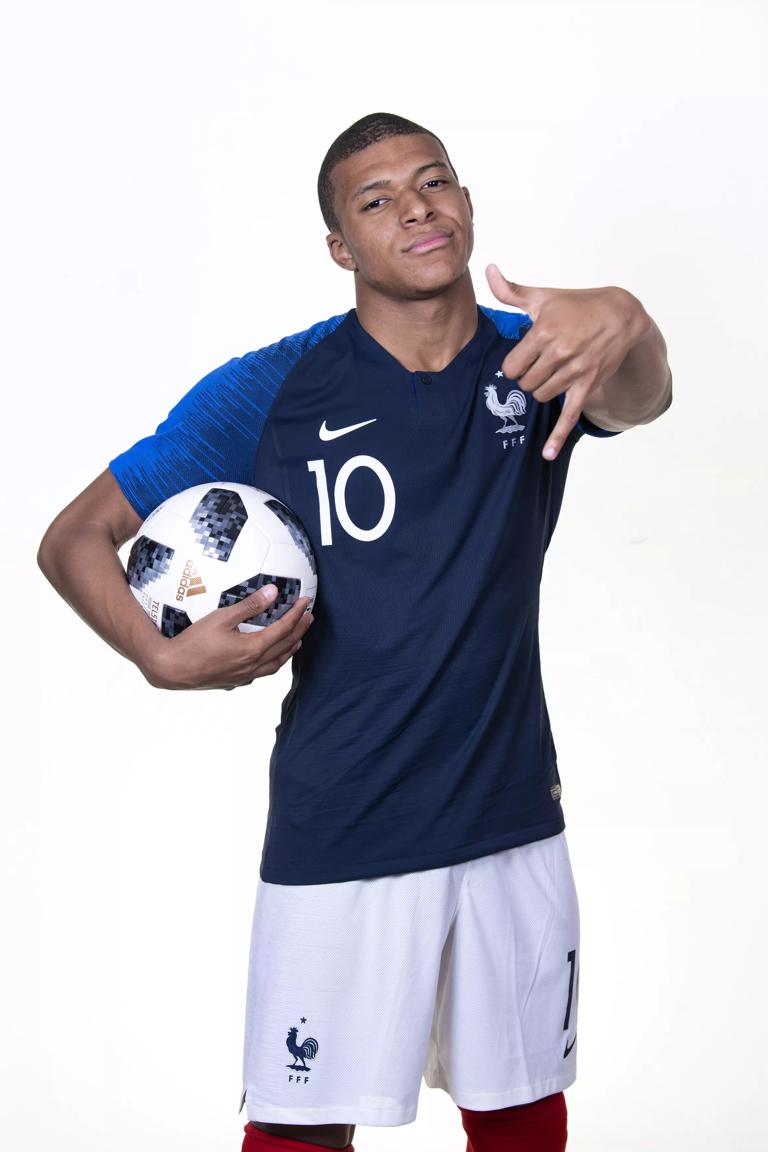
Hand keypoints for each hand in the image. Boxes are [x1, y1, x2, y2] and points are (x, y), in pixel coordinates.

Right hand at [142, 584, 314, 690]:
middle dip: (300, 631)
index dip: (297, 614)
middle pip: (285, 647)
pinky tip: (268, 658)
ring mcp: (244, 676)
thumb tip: (273, 591)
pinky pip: (261, 673)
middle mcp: (253, 666)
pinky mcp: (234, 682)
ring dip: (289, 650)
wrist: (171, 669)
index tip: (305, 602)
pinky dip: (272, 663)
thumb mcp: (220, 618)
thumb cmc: (193, 642)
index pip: (284, 629)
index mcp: (253, 649)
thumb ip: (248, 605)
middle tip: (309, 618)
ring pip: (275, 665)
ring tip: (297, 640)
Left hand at [485, 264, 648, 459]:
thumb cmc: (577, 305)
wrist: (621, 314)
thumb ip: (511, 291)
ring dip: (541, 389)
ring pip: (541, 396)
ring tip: (551, 373)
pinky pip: (569, 416)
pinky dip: (557, 437)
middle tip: (538, 365)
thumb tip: (489, 270)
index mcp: (543, 332)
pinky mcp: (588, 385)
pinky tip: (548, 454)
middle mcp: (559, 353)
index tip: (522, 358)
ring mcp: (574, 371)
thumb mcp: (544, 297)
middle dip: (527, 377)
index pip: (512, 366)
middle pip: (525, 384)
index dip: (514, 366)